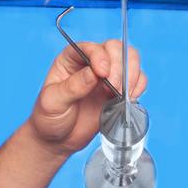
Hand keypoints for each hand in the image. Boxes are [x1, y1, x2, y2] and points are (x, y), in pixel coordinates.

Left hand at [29, 39, 146, 155]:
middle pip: (114, 48)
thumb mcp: (53, 102)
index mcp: (70, 59)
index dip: (100, 56)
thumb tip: (94, 73)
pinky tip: (129, 98)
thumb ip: (73, 86)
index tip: (103, 73)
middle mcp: (91, 63)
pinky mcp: (119, 91)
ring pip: (129, 59)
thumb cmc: (49, 118)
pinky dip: (139, 86)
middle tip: (114, 89)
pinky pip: (138, 79)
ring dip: (131, 74)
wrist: (57, 140)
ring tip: (122, 95)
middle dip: (119, 66)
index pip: (90, 47)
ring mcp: (107, 76)